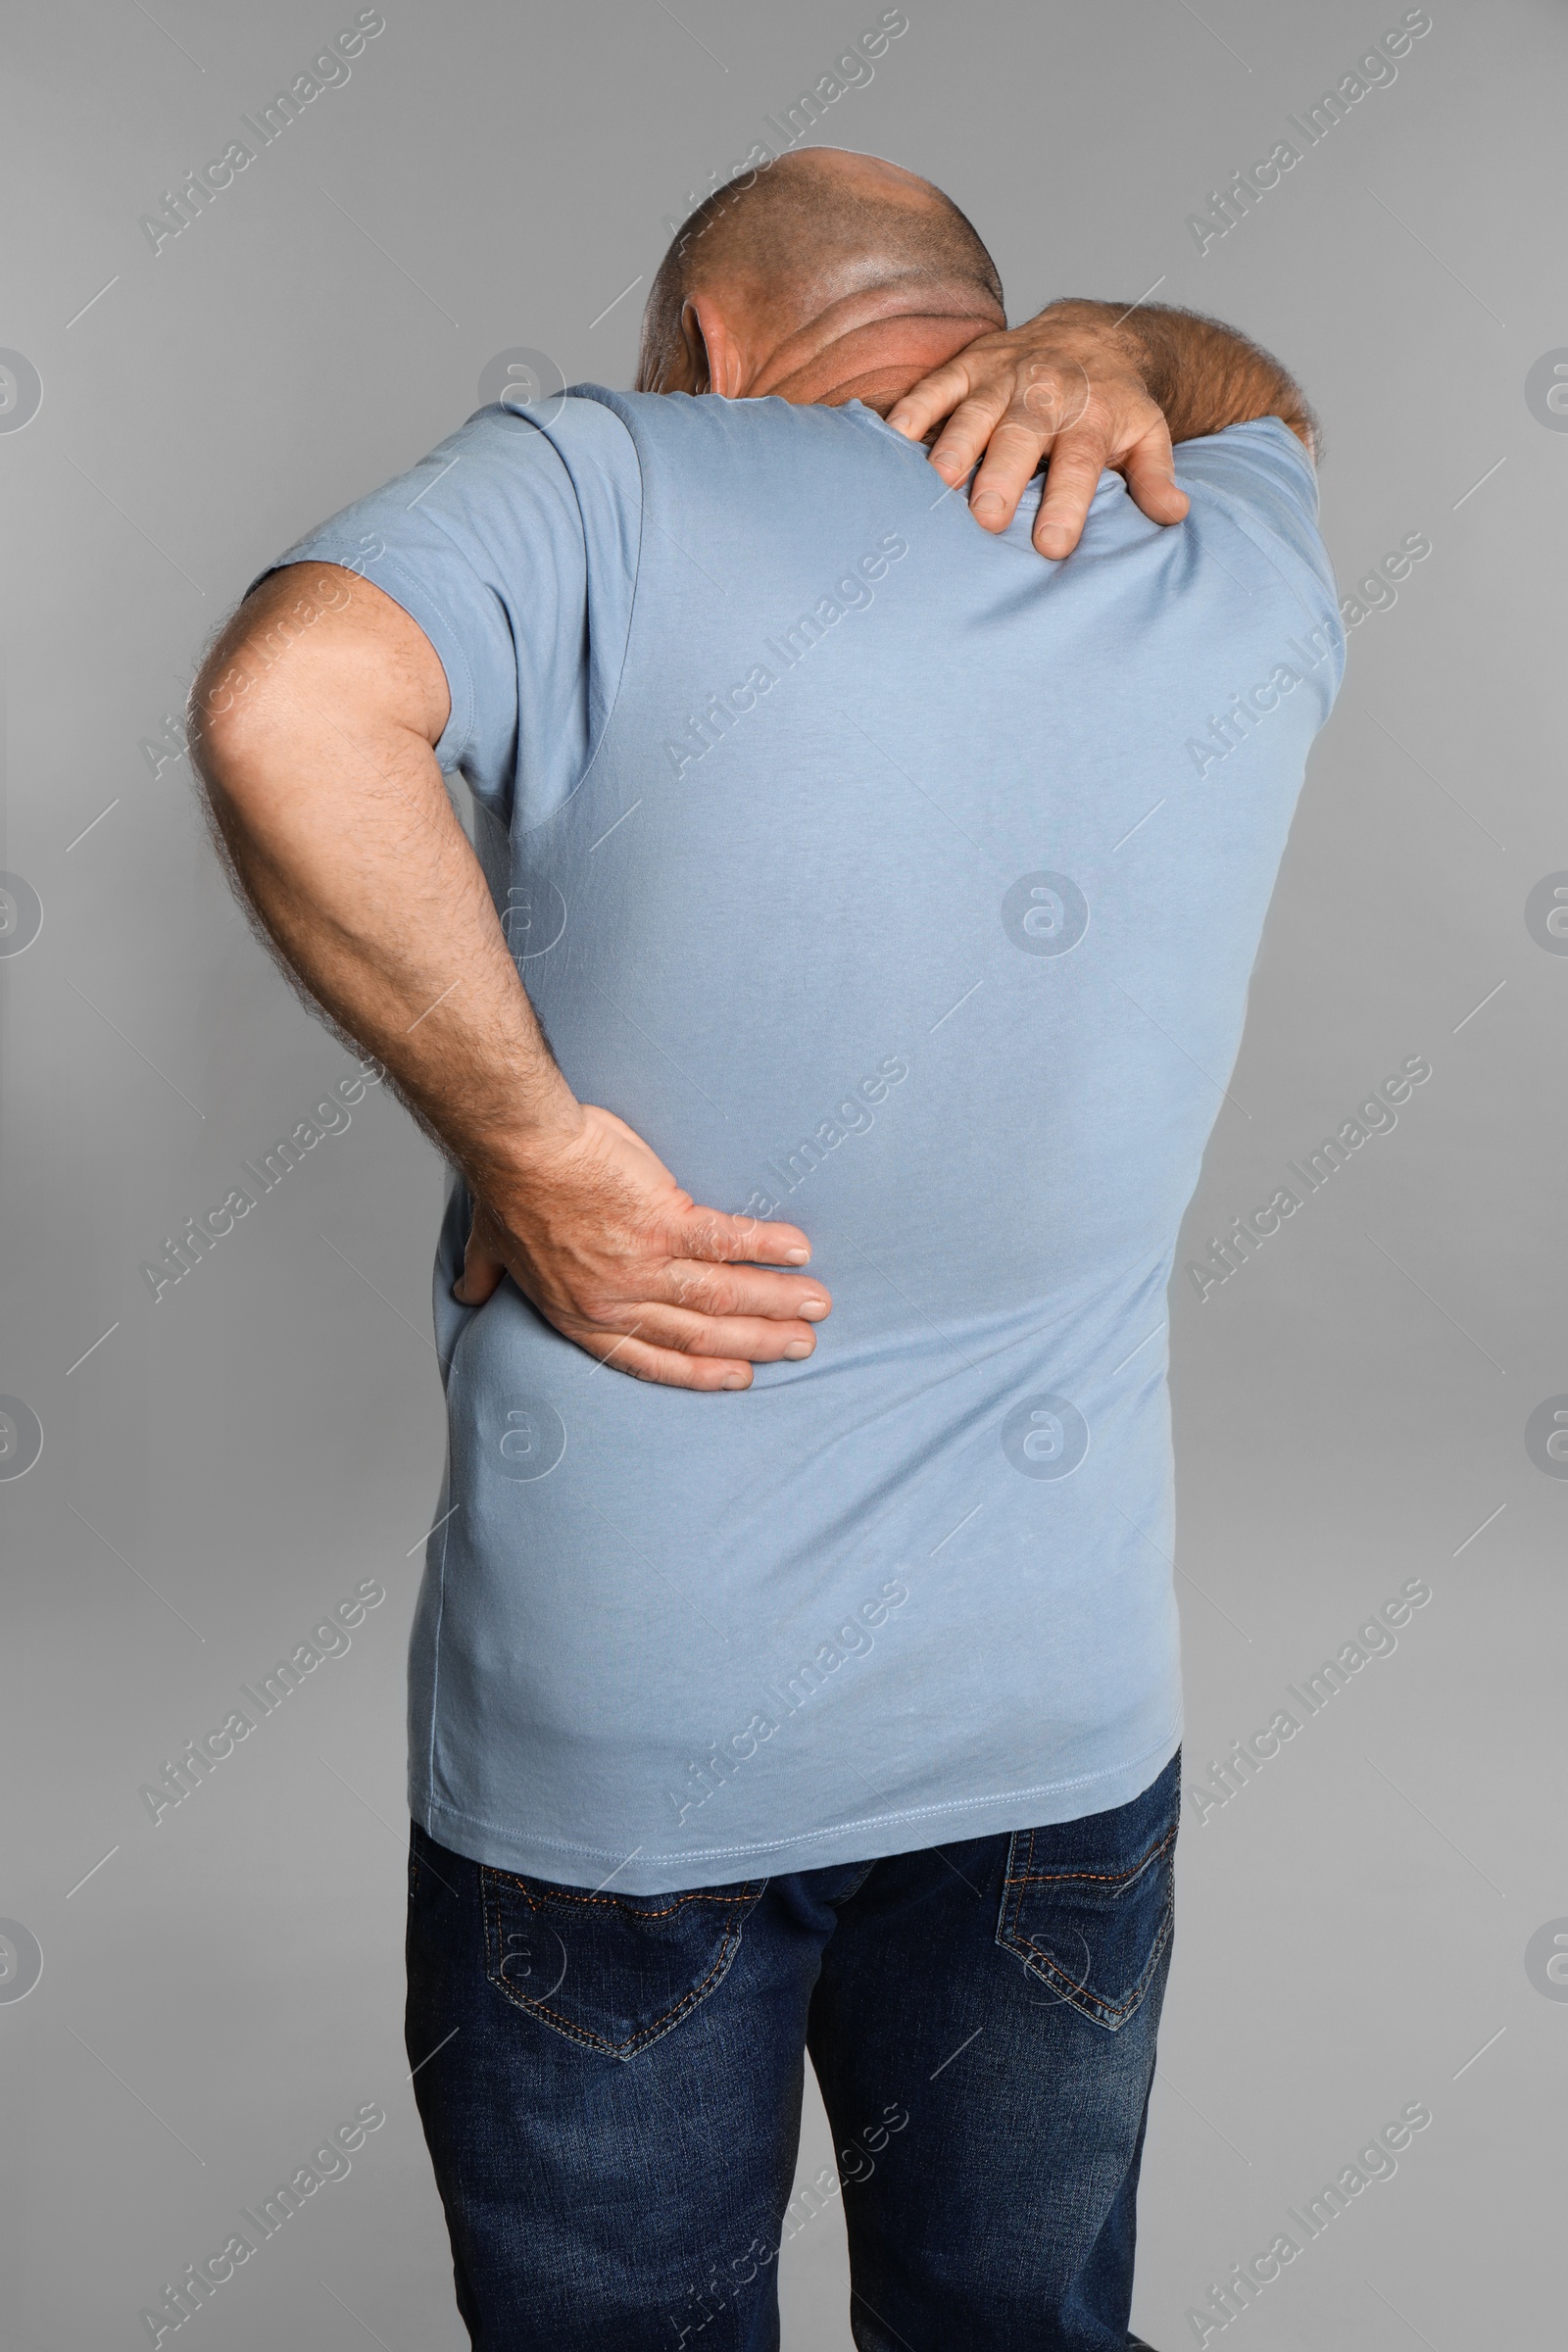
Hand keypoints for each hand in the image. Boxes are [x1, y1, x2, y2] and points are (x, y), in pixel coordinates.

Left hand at [451, 1103, 830, 1389]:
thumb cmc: (507, 1187)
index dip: (698, 1373)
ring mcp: (645, 1265)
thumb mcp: (489, 1244)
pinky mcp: (666, 1220)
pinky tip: (798, 1251)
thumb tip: (467, 1293)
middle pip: (700, 1334)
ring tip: (816, 1307)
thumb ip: (485, 1274)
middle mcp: (618, 1300)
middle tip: (800, 1346)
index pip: (649, 1358)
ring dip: (775, 1304)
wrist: (521, 1145)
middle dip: (756, 1343)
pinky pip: (728, 1241)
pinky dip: (766, 1249)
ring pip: (723, 1296)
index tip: (739, 1377)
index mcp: (580, 1314)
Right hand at [885, 302, 1189, 559]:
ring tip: (937, 480)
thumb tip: (1174, 515)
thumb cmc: (1114, 404)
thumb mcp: (1148, 434)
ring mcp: (1004, 376)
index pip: (1080, 464)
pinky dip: (914, 407)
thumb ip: (1155, 476)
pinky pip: (937, 383)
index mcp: (1093, 418)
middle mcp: (1047, 394)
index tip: (1052, 545)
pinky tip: (892, 436)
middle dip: (1003, 474)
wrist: (1092, 334)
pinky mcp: (970, 364)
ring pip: (976, 409)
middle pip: (1022, 436)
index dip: (1067, 503)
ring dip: (954, 442)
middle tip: (987, 518)